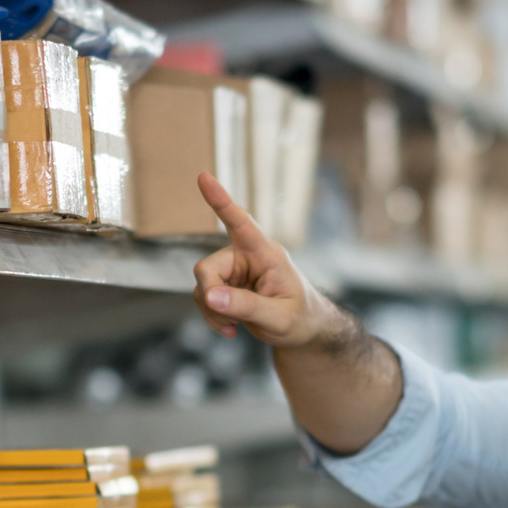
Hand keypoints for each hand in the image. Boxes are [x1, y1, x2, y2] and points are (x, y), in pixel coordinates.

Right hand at [192, 173, 342, 347]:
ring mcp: (234, 270)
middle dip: (211, 297)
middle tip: (227, 321)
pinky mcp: (226, 284)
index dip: (221, 201)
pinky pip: (204, 297)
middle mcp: (246, 255)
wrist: (304, 329)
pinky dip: (212, 315)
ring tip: (233, 327)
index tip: (204, 177)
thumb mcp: (279, 318)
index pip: (242, 223)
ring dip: (212, 311)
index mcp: (266, 254)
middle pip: (207, 268)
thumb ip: (246, 306)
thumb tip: (210, 296)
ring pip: (202, 285)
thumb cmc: (300, 318)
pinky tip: (230, 328)